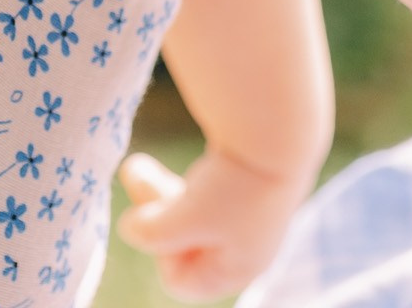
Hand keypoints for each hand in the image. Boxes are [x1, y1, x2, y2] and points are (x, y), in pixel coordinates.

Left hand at [116, 147, 311, 300]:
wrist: (280, 130)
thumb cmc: (233, 185)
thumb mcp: (183, 219)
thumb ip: (151, 233)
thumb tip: (132, 229)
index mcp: (238, 267)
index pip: (181, 281)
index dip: (160, 253)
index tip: (154, 221)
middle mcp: (248, 246)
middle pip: (184, 244)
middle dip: (154, 212)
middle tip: (134, 171)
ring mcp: (252, 214)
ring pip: (192, 214)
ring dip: (163, 191)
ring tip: (140, 163)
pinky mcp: (252, 184)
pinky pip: (209, 192)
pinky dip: (190, 179)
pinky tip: (194, 161)